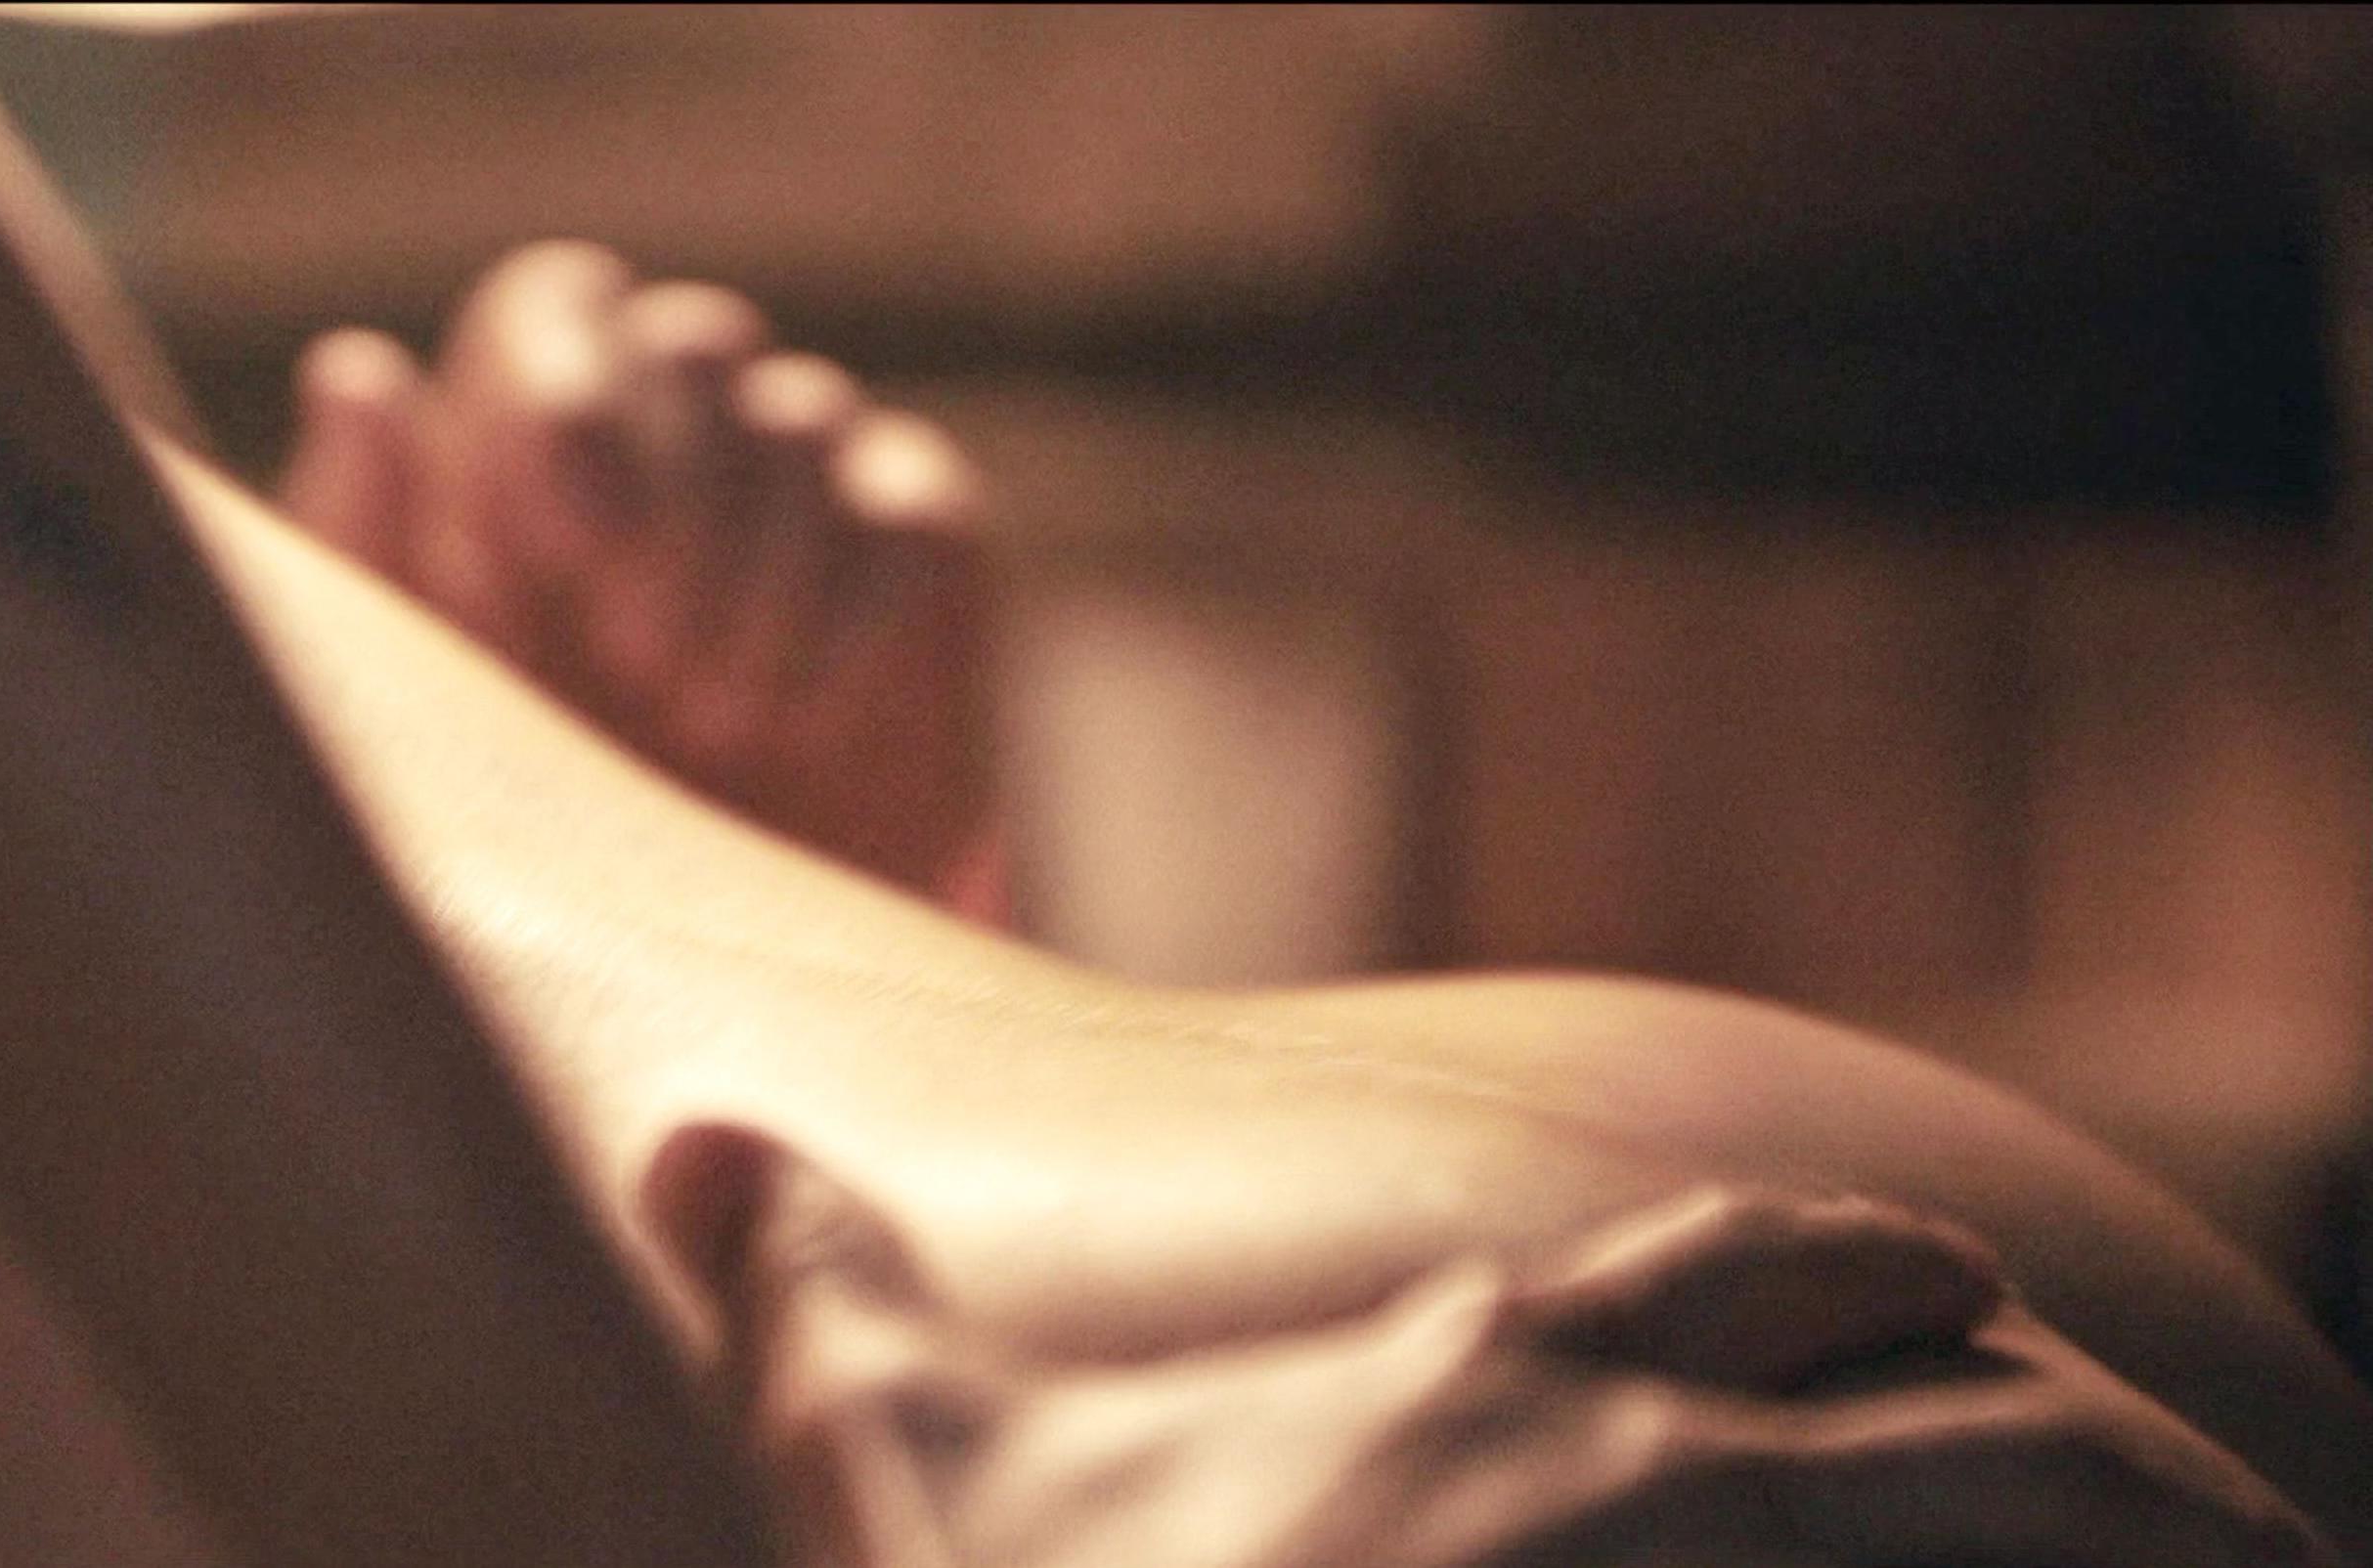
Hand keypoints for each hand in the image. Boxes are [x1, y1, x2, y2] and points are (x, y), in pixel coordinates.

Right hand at [656, 1134, 2339, 1567]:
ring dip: (2163, 1540)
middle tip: (2228, 1509)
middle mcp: (1623, 1455)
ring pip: (2030, 1522)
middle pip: (1961, 1405)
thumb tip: (696, 1153)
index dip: (1868, 1290)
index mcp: (1468, 1376)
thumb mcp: (889, 1457)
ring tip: (2277, 1565)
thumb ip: (828, 1293)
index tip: (1960, 1306)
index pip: (1748, 1281)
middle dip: (2108, 1455)